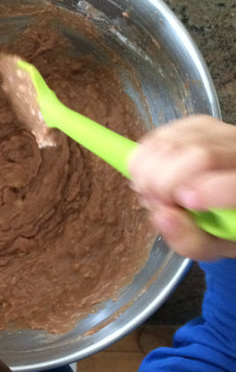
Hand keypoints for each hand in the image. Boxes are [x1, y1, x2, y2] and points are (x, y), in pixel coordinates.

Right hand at [128, 115, 235, 260]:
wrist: (223, 201)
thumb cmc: (220, 227)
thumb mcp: (209, 246)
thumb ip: (188, 239)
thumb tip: (163, 215)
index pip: (233, 184)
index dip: (204, 192)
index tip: (176, 206)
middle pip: (198, 156)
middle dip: (161, 182)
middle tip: (153, 201)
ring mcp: (220, 132)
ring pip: (173, 142)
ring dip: (147, 171)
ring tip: (151, 191)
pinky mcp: (197, 124)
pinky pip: (161, 135)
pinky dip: (144, 158)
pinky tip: (150, 174)